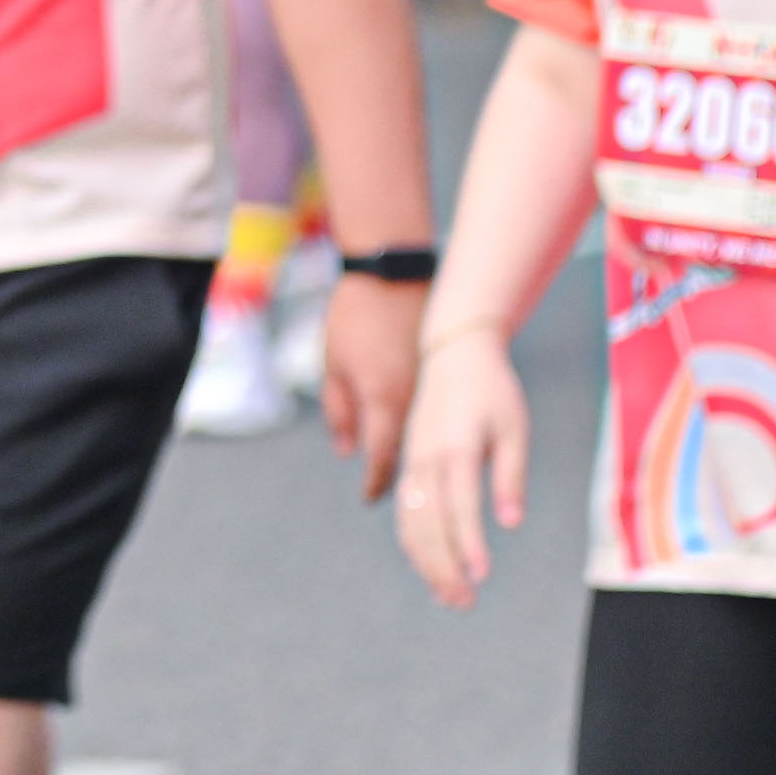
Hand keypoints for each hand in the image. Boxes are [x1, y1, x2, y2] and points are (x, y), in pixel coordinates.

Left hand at [317, 272, 424, 498]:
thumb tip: (345, 451)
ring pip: (429, 441)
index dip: (375, 482)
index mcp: (382, 398)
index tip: (369, 498)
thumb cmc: (355, 316)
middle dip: (401, 481)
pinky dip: (431, 437)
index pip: (381, 457)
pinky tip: (427, 448)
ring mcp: (431, 389)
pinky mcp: (441, 377)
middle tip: (393, 501)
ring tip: (415, 487)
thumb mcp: (334, 365)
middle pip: (411, 455)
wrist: (394, 273)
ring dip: (422, 464)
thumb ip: (339, 412)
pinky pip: (437, 419)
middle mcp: (412, 400)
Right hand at [392, 324, 528, 606]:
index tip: (481, 576)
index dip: (469, 543)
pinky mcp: (409, 464)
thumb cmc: (493, 390)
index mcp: (456, 447)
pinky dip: (414, 544)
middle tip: (464, 603)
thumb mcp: (515, 428)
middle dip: (443, 566)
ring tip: (449, 598)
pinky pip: (405, 511)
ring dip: (426, 562)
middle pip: (428, 523)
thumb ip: (511, 476)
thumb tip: (511, 523)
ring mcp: (412, 461)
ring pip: (410, 522)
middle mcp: (426, 458)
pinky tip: (431, 567)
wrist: (453, 353)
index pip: (461, 505)